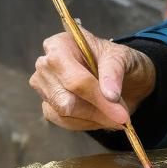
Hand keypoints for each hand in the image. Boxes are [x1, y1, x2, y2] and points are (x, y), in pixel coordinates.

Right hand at [28, 28, 156, 131]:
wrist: (120, 73)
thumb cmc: (117, 60)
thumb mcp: (123, 57)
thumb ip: (115, 72)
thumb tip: (109, 95)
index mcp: (61, 45)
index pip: (74, 79)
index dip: (97, 97)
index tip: (121, 114)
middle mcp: (46, 64)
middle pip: (65, 100)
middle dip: (97, 111)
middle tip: (122, 116)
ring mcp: (43, 86)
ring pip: (64, 114)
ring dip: (94, 118)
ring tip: (115, 113)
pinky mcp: (47, 104)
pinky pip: (64, 122)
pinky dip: (87, 122)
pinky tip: (102, 114)